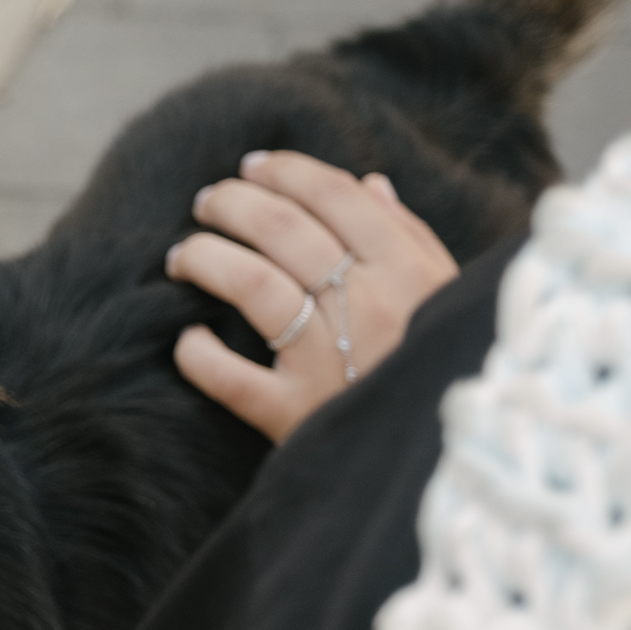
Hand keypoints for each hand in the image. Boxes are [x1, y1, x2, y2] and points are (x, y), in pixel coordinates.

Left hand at [165, 150, 457, 442]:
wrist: (444, 462)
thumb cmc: (443, 369)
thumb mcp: (448, 299)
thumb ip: (411, 239)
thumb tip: (370, 184)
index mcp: (408, 273)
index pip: (336, 198)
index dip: (285, 172)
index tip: (251, 167)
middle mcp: (368, 310)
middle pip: (282, 229)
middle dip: (232, 204)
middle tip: (207, 202)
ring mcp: (328, 364)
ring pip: (252, 284)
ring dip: (205, 258)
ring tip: (182, 256)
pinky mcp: (294, 417)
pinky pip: (229, 376)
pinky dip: (198, 354)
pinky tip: (189, 339)